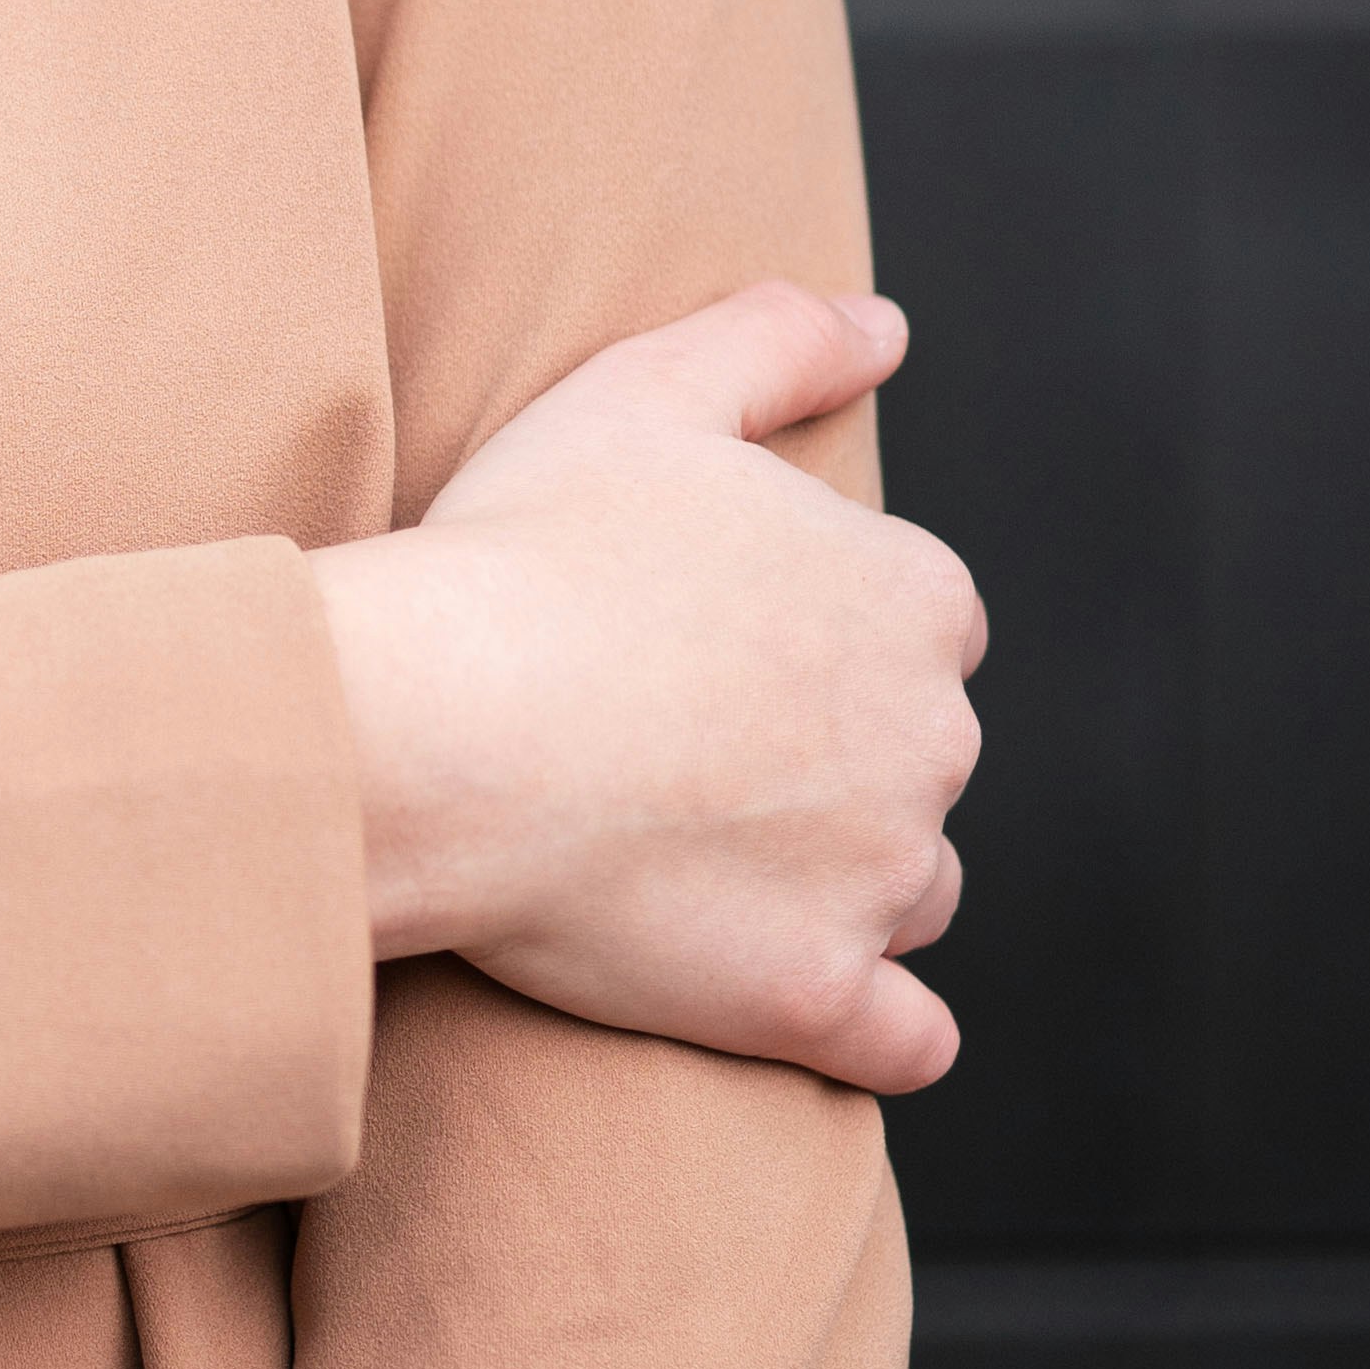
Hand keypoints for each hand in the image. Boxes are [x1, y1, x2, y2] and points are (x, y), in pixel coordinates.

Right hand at [313, 282, 982, 1097]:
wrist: (440, 728)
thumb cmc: (526, 553)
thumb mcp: (648, 389)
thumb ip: (783, 339)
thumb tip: (888, 329)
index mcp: (910, 594)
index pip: (923, 622)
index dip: (823, 634)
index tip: (724, 650)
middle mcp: (929, 736)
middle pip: (919, 758)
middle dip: (838, 760)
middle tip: (689, 756)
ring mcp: (880, 876)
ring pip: (916, 891)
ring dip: (849, 886)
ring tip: (714, 871)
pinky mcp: (815, 997)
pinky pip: (901, 1039)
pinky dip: (884, 1032)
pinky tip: (830, 1013)